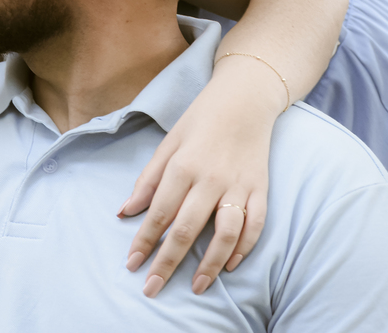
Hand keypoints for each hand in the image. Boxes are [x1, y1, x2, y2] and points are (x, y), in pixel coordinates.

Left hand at [118, 71, 277, 297]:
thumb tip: (125, 212)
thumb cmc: (200, 120)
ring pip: (225, 234)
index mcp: (182, 166)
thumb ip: (148, 179)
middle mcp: (211, 179)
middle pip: (187, 229)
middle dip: (167, 263)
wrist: (245, 99)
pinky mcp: (262, 189)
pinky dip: (245, 248)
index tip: (133, 265)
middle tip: (153, 288)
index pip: (159, 213)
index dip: (145, 241)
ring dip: (210, 264)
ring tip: (196, 286)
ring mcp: (239, 185)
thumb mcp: (167, 143)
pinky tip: (232, 265)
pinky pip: (256, 225)